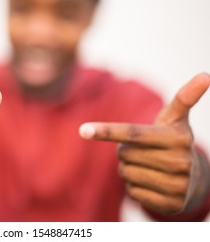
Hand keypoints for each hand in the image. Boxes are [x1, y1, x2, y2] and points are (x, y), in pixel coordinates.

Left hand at [79, 73, 209, 214]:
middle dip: (126, 151)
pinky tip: (151, 183)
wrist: (196, 179)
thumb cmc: (175, 142)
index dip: (107, 131)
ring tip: (148, 166)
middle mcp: (179, 162)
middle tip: (144, 150)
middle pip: (125, 154)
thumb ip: (184, 97)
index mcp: (176, 138)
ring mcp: (177, 185)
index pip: (133, 133)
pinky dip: (135, 187)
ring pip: (126, 174)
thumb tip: (205, 75)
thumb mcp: (177, 120)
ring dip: (129, 169)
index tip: (83, 130)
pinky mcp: (171, 205)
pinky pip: (132, 193)